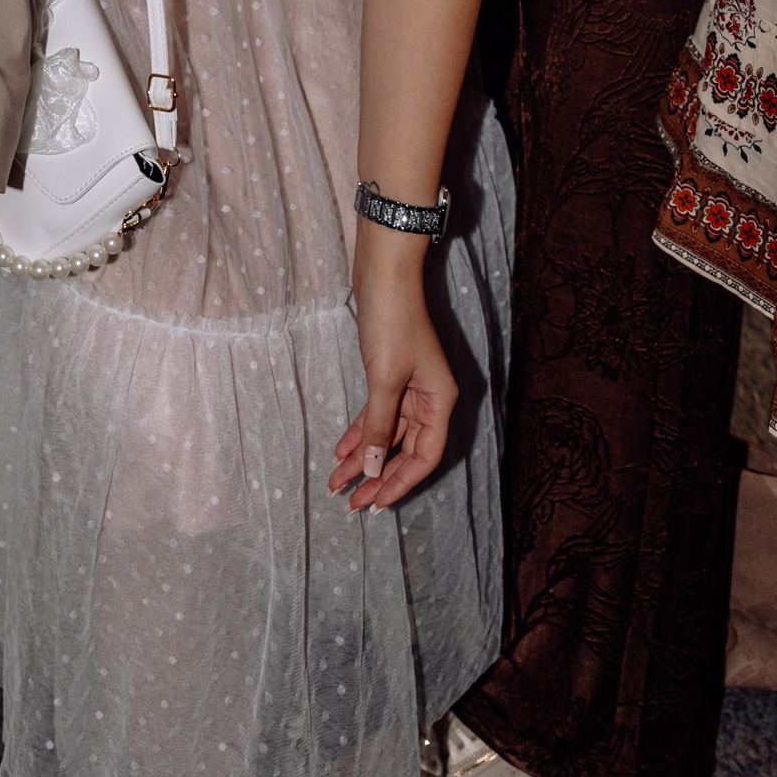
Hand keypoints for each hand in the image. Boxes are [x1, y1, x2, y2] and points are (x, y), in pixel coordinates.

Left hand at [329, 233, 456, 511]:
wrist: (382, 273)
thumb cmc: (392, 322)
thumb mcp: (385, 379)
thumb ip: (381, 427)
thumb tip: (375, 471)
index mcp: (440, 401)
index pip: (424, 457)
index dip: (400, 483)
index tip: (375, 504)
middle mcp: (429, 399)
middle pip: (405, 450)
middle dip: (377, 477)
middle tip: (349, 503)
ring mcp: (409, 387)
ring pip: (387, 434)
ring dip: (362, 457)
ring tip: (335, 482)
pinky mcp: (389, 375)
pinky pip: (377, 414)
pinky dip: (360, 432)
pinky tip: (340, 450)